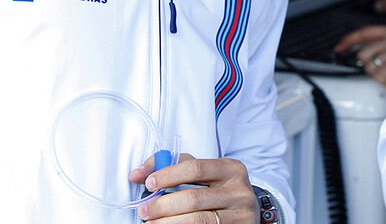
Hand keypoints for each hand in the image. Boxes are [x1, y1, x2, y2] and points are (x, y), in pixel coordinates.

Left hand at [131, 153, 257, 222]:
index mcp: (231, 169)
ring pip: (198, 220)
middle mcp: (239, 191)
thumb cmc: (220, 190)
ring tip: (152, 223)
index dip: (169, 175)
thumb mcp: (205, 174)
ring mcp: (241, 215)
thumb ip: (174, 167)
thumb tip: (138, 174)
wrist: (247, 213)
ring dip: (168, 223)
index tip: (149, 183)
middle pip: (193, 198)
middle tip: (145, 210)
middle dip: (163, 205)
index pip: (196, 168)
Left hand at [333, 24, 385, 88]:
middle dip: (370, 66)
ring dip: (380, 75)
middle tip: (384, 72)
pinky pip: (378, 75)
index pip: (366, 32)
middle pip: (364, 53)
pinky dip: (385, 82)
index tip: (339, 48)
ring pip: (370, 65)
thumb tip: (369, 59)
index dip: (348, 41)